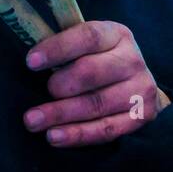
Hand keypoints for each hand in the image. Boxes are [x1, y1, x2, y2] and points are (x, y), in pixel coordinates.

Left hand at [22, 20, 170, 147]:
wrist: (138, 84)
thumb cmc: (100, 61)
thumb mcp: (89, 45)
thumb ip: (65, 47)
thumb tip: (31, 59)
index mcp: (117, 34)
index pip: (88, 36)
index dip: (58, 48)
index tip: (31, 62)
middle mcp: (132, 60)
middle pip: (91, 72)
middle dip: (58, 85)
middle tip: (34, 95)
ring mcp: (140, 89)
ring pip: (96, 104)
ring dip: (60, 114)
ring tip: (33, 122)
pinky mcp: (142, 116)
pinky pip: (106, 129)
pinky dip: (78, 134)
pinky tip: (54, 136)